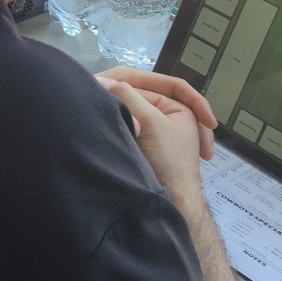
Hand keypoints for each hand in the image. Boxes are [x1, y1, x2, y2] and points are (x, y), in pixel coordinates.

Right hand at [98, 77, 205, 195]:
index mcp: (181, 108)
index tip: (102, 88)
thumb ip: (126, 95)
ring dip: (123, 115)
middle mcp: (172, 119)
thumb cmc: (167, 159)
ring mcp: (159, 134)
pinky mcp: (147, 147)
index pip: (152, 85)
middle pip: (142, 99)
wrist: (172, 201)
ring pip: (135, 114)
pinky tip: (114, 130)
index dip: (128, 85)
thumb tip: (100, 79)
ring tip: (108, 116)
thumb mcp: (147, 120)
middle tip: (103, 101)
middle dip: (124, 101)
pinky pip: (131, 128)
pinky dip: (124, 128)